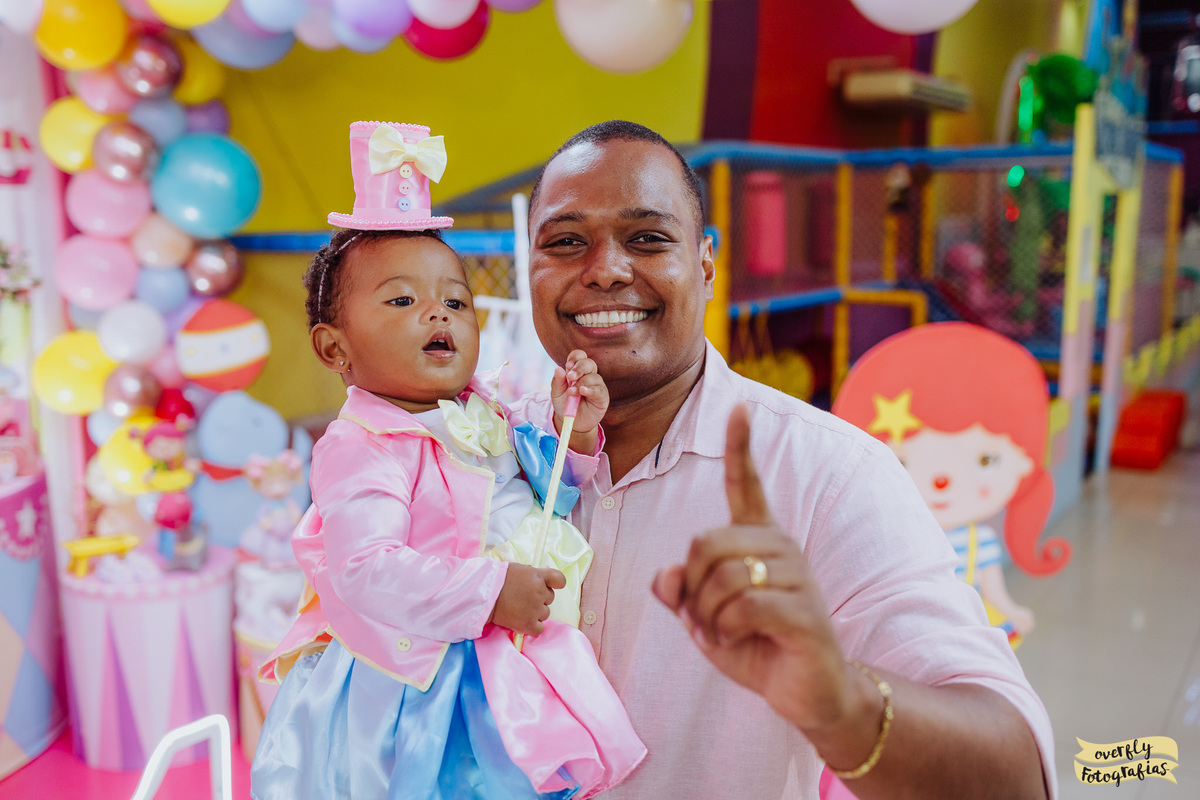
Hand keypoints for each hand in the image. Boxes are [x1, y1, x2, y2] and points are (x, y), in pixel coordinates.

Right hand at [490, 564, 565, 636]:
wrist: (482, 595)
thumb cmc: (497, 579)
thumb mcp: (518, 569)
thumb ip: (533, 573)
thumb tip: (544, 575)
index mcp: (538, 576)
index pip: (559, 579)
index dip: (556, 583)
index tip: (551, 585)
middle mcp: (539, 593)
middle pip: (550, 597)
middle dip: (540, 597)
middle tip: (523, 597)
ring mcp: (535, 609)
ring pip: (545, 613)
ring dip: (536, 612)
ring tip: (520, 608)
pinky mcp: (528, 625)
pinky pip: (540, 629)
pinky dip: (533, 627)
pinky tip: (523, 621)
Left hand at [552, 350, 607, 453]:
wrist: (572, 423)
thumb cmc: (565, 405)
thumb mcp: (557, 393)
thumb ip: (557, 381)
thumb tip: (558, 368)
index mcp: (577, 371)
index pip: (580, 356)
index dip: (575, 357)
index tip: (568, 365)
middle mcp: (588, 376)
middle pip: (589, 363)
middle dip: (580, 367)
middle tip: (570, 377)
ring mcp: (597, 386)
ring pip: (594, 377)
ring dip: (582, 382)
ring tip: (572, 392)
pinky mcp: (602, 397)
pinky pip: (600, 390)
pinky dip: (591, 390)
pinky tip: (583, 392)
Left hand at [652, 404, 863, 733]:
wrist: (808, 693)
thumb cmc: (756, 645)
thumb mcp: (704, 618)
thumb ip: (681, 592)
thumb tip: (666, 576)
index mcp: (758, 539)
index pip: (746, 484)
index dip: (740, 446)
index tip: (740, 407)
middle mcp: (781, 547)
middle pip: (706, 542)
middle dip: (691, 587)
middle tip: (701, 618)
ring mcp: (797, 576)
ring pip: (724, 575)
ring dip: (706, 614)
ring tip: (719, 632)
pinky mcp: (805, 610)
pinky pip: (745, 605)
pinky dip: (724, 628)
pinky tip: (733, 639)